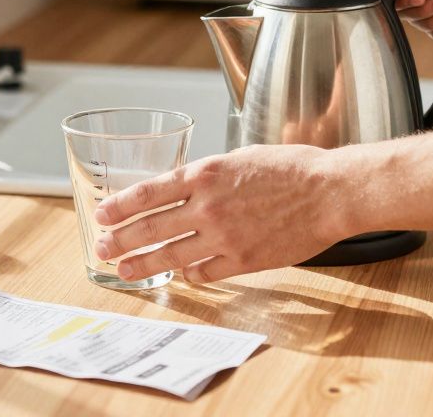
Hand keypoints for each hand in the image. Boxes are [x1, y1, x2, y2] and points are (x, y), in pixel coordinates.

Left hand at [91, 145, 349, 283]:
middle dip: (121, 240)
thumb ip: (208, 176)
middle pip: (150, 228)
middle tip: (103, 248)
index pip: (148, 193)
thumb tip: (185, 190)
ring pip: (170, 255)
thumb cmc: (293, 169)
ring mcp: (223, 236)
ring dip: (142, 264)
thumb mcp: (241, 158)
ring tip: (124, 270)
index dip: (121, 206)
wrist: (330, 192)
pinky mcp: (242, 261)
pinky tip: (181, 273)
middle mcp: (207, 205)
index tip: (104, 214)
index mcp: (205, 173)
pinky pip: (203, 272)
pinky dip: (188, 273)